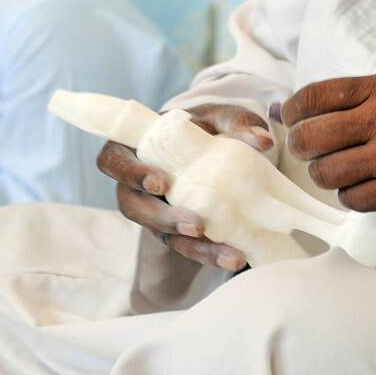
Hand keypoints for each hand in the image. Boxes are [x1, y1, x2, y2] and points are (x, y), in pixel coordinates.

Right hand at [96, 103, 273, 271]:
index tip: (159, 182)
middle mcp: (136, 185)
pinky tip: (234, 256)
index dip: (130, 173)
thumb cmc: (202, 127)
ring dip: (192, 246)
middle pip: (133, 207)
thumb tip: (262, 140)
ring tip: (225, 253)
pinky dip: (210, 253)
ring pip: (161, 234)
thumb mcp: (217, 118)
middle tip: (195, 225)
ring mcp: (153, 211)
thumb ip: (235, 122)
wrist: (214, 147)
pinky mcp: (174, 230)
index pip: (114, 161)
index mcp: (133, 148)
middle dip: (162, 219)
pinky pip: (186, 246)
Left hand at [281, 73, 375, 212]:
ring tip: (336, 168)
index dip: (293, 109)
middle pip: (313, 137)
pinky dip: (349, 194)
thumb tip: (294, 108)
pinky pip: (351, 199)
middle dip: (300, 145)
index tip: (291, 117)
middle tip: (306, 148)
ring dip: (324, 173)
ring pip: (327, 173)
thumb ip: (354, 96)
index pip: (315, 95)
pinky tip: (361, 185)